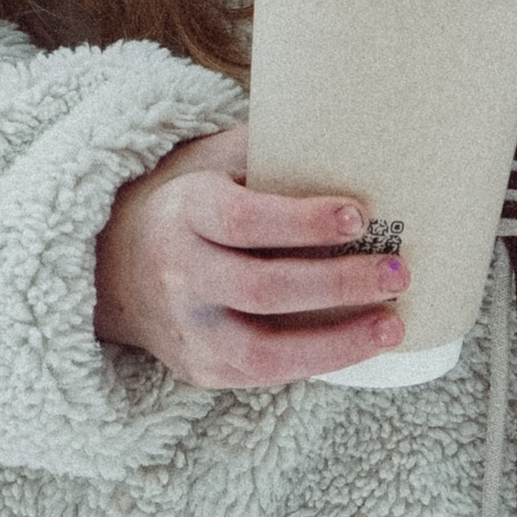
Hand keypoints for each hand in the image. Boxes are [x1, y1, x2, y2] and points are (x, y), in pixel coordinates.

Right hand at [93, 123, 411, 387]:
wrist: (118, 265)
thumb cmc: (193, 200)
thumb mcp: (215, 160)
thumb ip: (270, 150)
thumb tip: (354, 139)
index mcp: (184, 210)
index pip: (243, 220)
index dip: (303, 222)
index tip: (360, 215)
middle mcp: (179, 274)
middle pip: (262, 287)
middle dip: (337, 283)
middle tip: (398, 271)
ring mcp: (186, 330)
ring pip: (263, 350)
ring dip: (336, 341)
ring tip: (393, 326)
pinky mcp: (199, 369)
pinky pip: (262, 376)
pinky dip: (316, 364)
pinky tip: (359, 348)